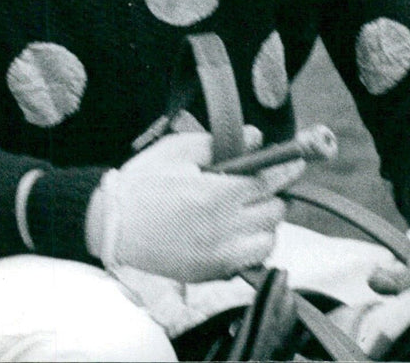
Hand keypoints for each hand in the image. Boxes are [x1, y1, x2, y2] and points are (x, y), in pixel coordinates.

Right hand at [85, 129, 304, 283]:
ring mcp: (218, 255)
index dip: (287, 170)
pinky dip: (251, 248)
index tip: (297, 163)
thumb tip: (255, 136)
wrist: (112, 225)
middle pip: (274, 212)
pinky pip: (248, 262)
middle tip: (263, 185)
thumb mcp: (178, 150)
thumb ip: (220, 142)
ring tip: (249, 212)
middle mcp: (223, 228)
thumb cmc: (143, 182)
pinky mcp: (210, 273)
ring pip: (267, 242)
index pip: (270, 181)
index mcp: (217, 193)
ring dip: (265, 224)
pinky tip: (235, 233)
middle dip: (274, 195)